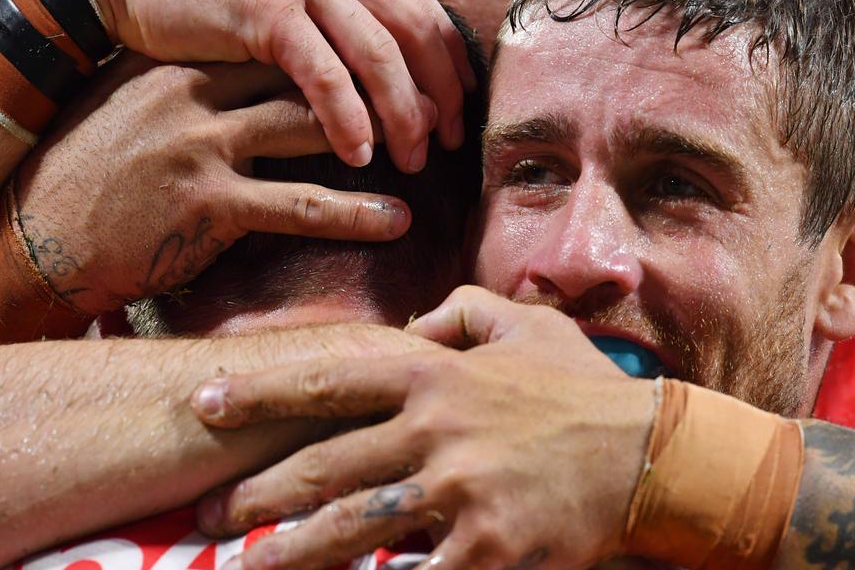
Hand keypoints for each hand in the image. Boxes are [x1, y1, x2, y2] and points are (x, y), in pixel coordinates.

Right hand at [14, 53, 410, 315]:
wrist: (37, 232)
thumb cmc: (105, 171)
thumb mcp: (153, 107)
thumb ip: (213, 84)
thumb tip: (283, 72)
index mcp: (191, 61)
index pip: (293, 38)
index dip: (357, 48)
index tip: (407, 60)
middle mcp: (198, 90)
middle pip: (315, 73)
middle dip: (384, 85)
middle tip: (440, 102)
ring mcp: (200, 145)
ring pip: (314, 131)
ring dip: (382, 141)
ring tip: (430, 153)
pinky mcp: (204, 203)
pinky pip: (296, 204)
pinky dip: (353, 212)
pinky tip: (395, 219)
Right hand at [57, 0, 474, 170]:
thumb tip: (370, 28)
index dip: (446, 53)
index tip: (462, 98)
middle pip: (412, 26)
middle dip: (440, 88)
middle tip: (453, 140)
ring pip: (377, 54)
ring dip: (402, 112)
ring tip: (414, 158)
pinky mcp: (259, 15)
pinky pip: (322, 76)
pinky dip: (349, 118)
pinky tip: (360, 156)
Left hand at [191, 286, 654, 569]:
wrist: (651, 454)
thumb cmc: (582, 388)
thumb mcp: (527, 324)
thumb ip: (464, 310)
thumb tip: (416, 320)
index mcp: (437, 374)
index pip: (330, 378)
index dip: (260, 391)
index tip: (203, 404)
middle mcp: (438, 430)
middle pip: (325, 465)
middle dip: (257, 494)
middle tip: (207, 515)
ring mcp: (461, 493)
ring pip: (352, 529)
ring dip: (290, 552)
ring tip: (245, 568)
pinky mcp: (488, 551)